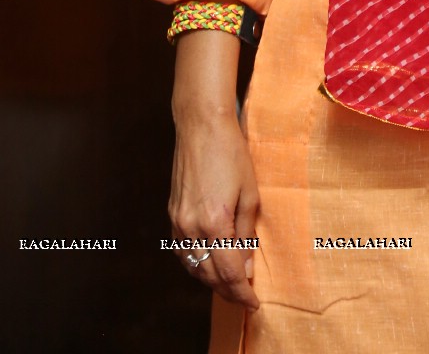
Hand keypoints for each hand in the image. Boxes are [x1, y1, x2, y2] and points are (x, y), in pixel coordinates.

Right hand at [169, 106, 260, 308]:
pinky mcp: (172, 214)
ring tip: (230, 283)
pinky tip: (210, 262)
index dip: (242, 293)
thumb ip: (247, 232)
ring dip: (211, 280)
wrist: (201, 126)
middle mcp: (191, 227)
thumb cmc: (231, 153)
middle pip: (208, 275)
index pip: (228, 273)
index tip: (254, 303)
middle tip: (245, 297)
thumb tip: (246, 266)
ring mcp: (178, 221)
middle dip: (228, 291)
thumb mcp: (250, 192)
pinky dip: (197, 263)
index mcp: (215, 222)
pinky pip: (183, 252)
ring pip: (193, 266)